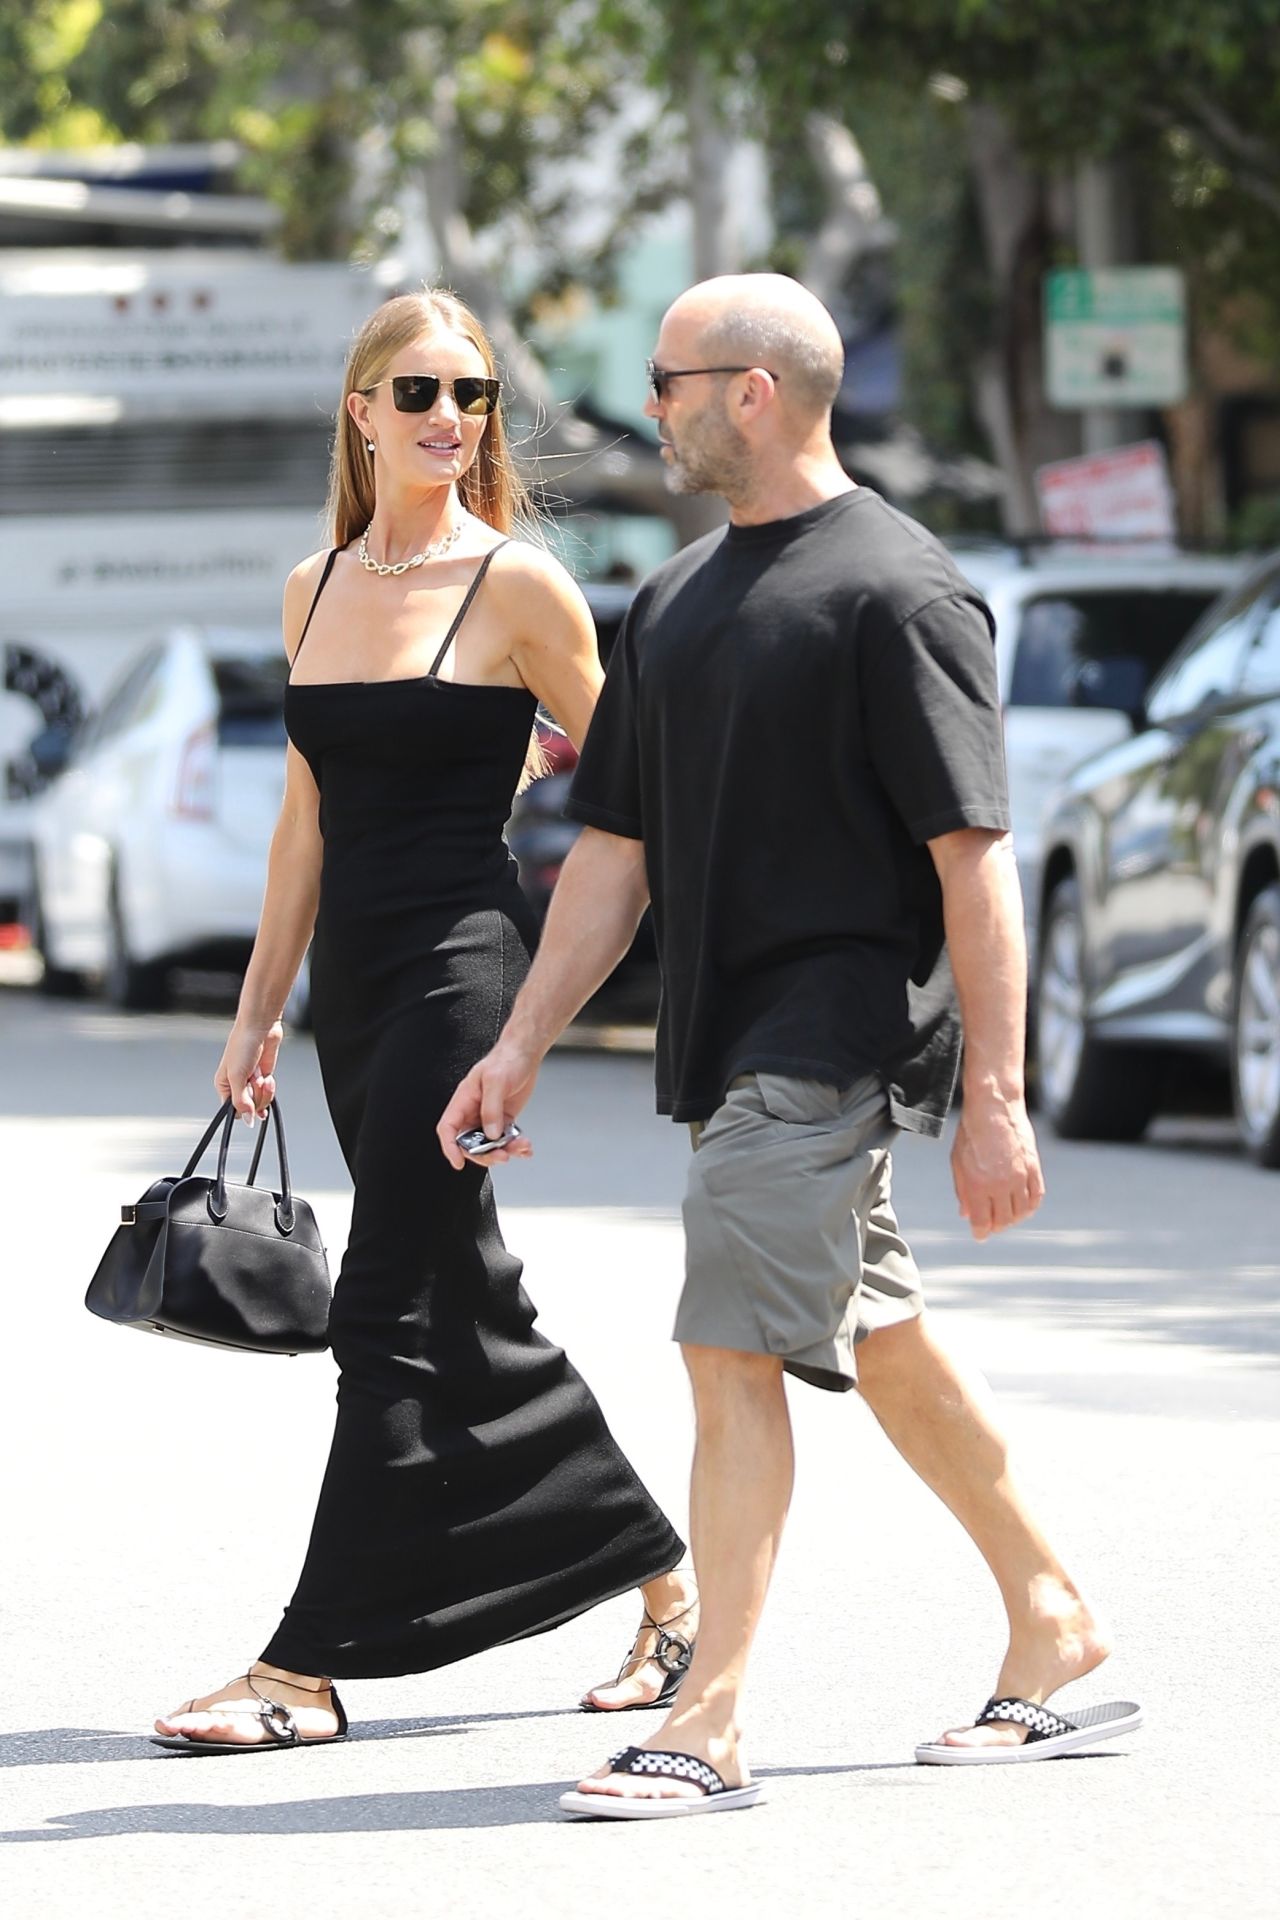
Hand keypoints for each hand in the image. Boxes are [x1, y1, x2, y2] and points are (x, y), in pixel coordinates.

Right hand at [215, 1020, 282, 1124]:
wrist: (260, 1028)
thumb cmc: (243, 1046)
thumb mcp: (237, 1077)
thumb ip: (241, 1101)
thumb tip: (248, 1120)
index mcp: (224, 1086)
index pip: (232, 1111)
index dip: (243, 1109)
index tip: (249, 1101)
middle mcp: (237, 1086)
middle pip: (250, 1107)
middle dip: (256, 1094)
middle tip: (253, 1079)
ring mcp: (252, 1082)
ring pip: (261, 1101)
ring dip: (264, 1089)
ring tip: (260, 1073)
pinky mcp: (264, 1077)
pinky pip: (269, 1093)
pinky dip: (270, 1087)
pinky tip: (268, 1078)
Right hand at [437, 1037, 540, 1168]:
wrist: (526, 1053)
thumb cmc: (506, 1059)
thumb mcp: (496, 1081)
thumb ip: (491, 1109)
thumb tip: (491, 1133)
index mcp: (464, 1100)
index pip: (448, 1128)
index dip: (450, 1147)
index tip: (459, 1162)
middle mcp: (474, 1111)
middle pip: (470, 1143)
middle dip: (485, 1154)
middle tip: (502, 1155)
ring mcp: (489, 1116)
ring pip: (489, 1144)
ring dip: (504, 1151)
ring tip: (520, 1147)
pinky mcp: (504, 1119)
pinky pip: (505, 1139)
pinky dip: (515, 1147)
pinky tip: (525, 1147)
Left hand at [950, 1090, 1044, 1240]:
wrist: (994, 1107)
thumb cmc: (971, 1133)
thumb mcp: (957, 1162)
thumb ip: (963, 1190)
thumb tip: (966, 1214)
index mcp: (978, 1185)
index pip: (982, 1221)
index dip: (980, 1232)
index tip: (979, 1235)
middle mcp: (1001, 1184)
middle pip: (1003, 1220)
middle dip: (996, 1227)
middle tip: (991, 1225)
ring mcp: (1020, 1177)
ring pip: (1021, 1212)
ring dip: (1013, 1219)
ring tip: (1006, 1216)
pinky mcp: (1034, 1167)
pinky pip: (1036, 1196)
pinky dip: (1030, 1206)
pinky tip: (1023, 1207)